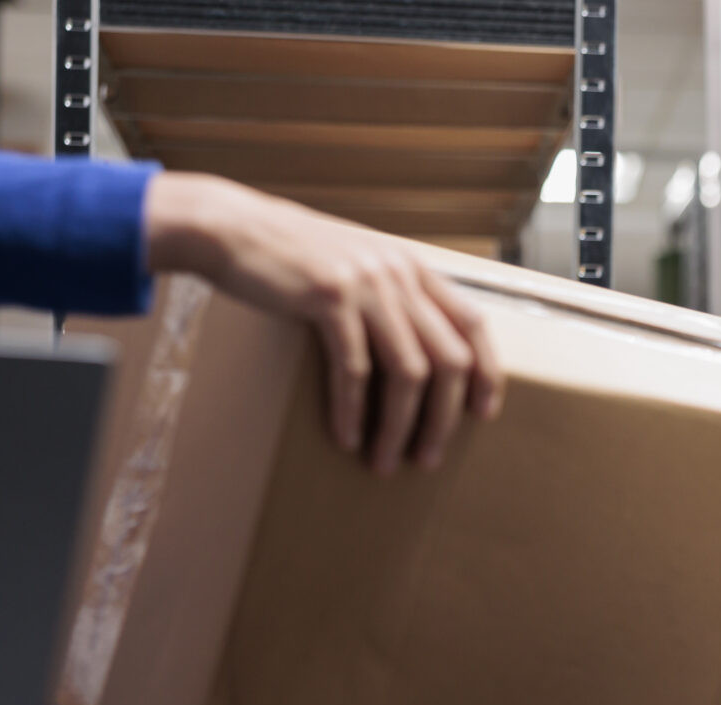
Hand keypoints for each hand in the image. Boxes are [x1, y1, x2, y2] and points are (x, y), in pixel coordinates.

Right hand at [143, 172, 503, 470]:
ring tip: (386, 462)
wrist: (234, 227)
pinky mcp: (329, 296)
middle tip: (427, 458)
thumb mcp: (358, 266)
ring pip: (407, 373)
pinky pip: (354, 369)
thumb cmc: (294, 259)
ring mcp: (367, 282)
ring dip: (399, 427)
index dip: (486, 373)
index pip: (473, 324)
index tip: (483, 415)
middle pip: (448, 360)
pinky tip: (347, 439)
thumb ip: (392, 297)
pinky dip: (353, 411)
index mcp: (413, 267)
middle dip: (443, 419)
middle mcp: (399, 273)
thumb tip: (418, 357)